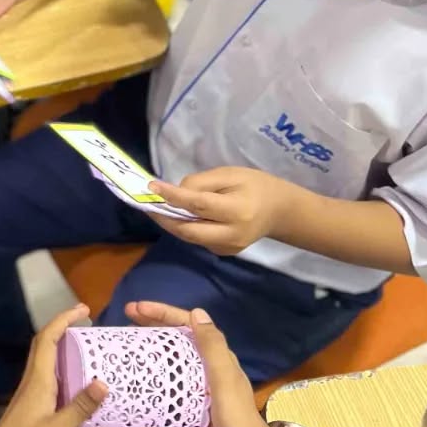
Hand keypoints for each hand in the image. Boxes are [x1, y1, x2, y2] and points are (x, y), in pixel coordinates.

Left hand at [0, 304, 108, 426]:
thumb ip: (81, 408)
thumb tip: (104, 382)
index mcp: (37, 380)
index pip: (47, 339)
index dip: (63, 319)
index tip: (82, 309)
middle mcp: (31, 380)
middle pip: (43, 343)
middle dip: (63, 326)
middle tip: (86, 320)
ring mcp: (29, 392)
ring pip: (44, 359)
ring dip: (62, 345)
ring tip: (86, 344)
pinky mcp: (31, 404)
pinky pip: (47, 375)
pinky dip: (62, 366)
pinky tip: (76, 379)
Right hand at [124, 302, 272, 426]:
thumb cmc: (236, 417)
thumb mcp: (225, 381)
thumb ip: (213, 349)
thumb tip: (197, 313)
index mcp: (218, 357)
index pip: (188, 324)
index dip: (162, 312)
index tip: (136, 309)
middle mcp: (210, 365)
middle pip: (179, 335)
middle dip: (153, 321)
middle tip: (126, 315)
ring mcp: (201, 382)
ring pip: (173, 353)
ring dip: (152, 341)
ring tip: (129, 338)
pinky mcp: (193, 399)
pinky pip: (170, 375)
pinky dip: (154, 367)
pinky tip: (141, 373)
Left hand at [149, 167, 302, 255]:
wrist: (279, 211)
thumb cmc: (255, 186)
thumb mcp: (230, 174)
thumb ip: (201, 183)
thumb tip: (174, 193)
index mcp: (237, 211)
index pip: (198, 205)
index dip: (173, 197)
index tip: (152, 186)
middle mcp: (232, 235)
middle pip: (188, 230)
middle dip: (164, 218)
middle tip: (146, 204)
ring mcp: (228, 248)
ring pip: (190, 237)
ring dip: (171, 223)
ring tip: (157, 207)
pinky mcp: (224, 252)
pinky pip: (198, 239)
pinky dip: (185, 227)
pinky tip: (178, 216)